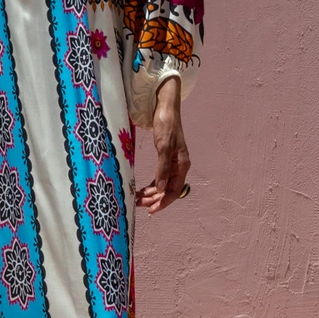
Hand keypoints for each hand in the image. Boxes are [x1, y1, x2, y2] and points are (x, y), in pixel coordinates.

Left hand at [135, 76, 188, 212]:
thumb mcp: (163, 146)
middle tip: (137, 204)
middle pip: (168, 190)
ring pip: (163, 185)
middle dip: (154, 199)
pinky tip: (141, 189)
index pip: (174, 191)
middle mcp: (179, 167)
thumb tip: (160, 188)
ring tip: (137, 199)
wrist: (165, 107)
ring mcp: (172, 163)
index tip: (150, 210)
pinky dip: (151, 185)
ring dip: (151, 194)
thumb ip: (162, 168)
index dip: (163, 202)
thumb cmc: (166, 124)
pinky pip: (159, 177)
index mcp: (182, 165)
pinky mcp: (165, 158)